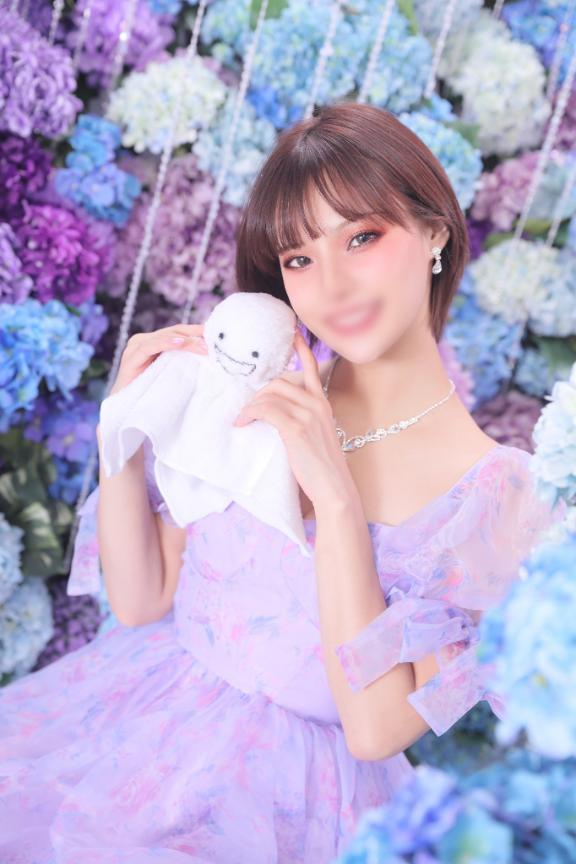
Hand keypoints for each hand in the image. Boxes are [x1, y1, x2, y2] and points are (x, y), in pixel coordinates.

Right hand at [109, 324, 208, 396]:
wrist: (126, 411)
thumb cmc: (152, 394)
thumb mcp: (173, 375)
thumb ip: (185, 363)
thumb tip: (211, 358)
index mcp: (155, 343)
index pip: (180, 332)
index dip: (198, 332)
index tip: (216, 335)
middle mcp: (144, 341)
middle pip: (175, 331)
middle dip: (195, 335)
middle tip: (213, 340)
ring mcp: (136, 347)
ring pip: (165, 336)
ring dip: (186, 340)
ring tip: (203, 345)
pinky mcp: (130, 358)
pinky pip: (150, 346)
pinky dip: (166, 343)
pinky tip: (180, 343)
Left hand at [233, 331, 352, 508]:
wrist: (334, 489)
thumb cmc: (322, 468)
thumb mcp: (316, 436)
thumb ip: (303, 419)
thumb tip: (277, 414)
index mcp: (323, 403)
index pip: (311, 369)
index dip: (301, 349)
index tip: (292, 332)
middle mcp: (317, 404)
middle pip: (279, 382)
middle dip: (259, 392)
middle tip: (248, 409)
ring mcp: (307, 415)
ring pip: (270, 394)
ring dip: (251, 405)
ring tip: (243, 418)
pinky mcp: (295, 428)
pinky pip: (265, 410)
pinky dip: (250, 414)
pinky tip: (243, 422)